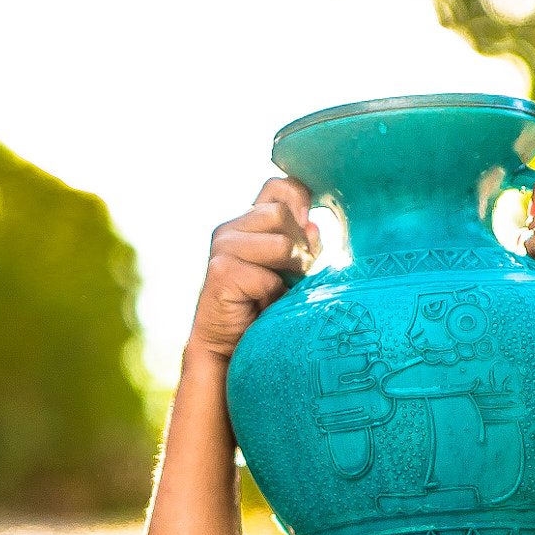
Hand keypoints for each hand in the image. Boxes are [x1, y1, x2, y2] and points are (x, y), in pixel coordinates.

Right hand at [186, 177, 320, 362]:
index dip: (301, 198)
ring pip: (280, 243)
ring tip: (280, 290)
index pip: (279, 186)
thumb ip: (302, 244)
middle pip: (282, 213)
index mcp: (249, 222)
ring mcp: (222, 248)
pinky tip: (262, 306)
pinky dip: (274, 295)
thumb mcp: (290, 270)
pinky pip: (268, 276)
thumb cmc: (263, 307)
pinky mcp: (221, 273)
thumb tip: (313, 225)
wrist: (229, 348)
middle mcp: (231, 229)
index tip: (307, 229)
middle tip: (293, 275)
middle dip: (299, 246)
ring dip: (291, 271)